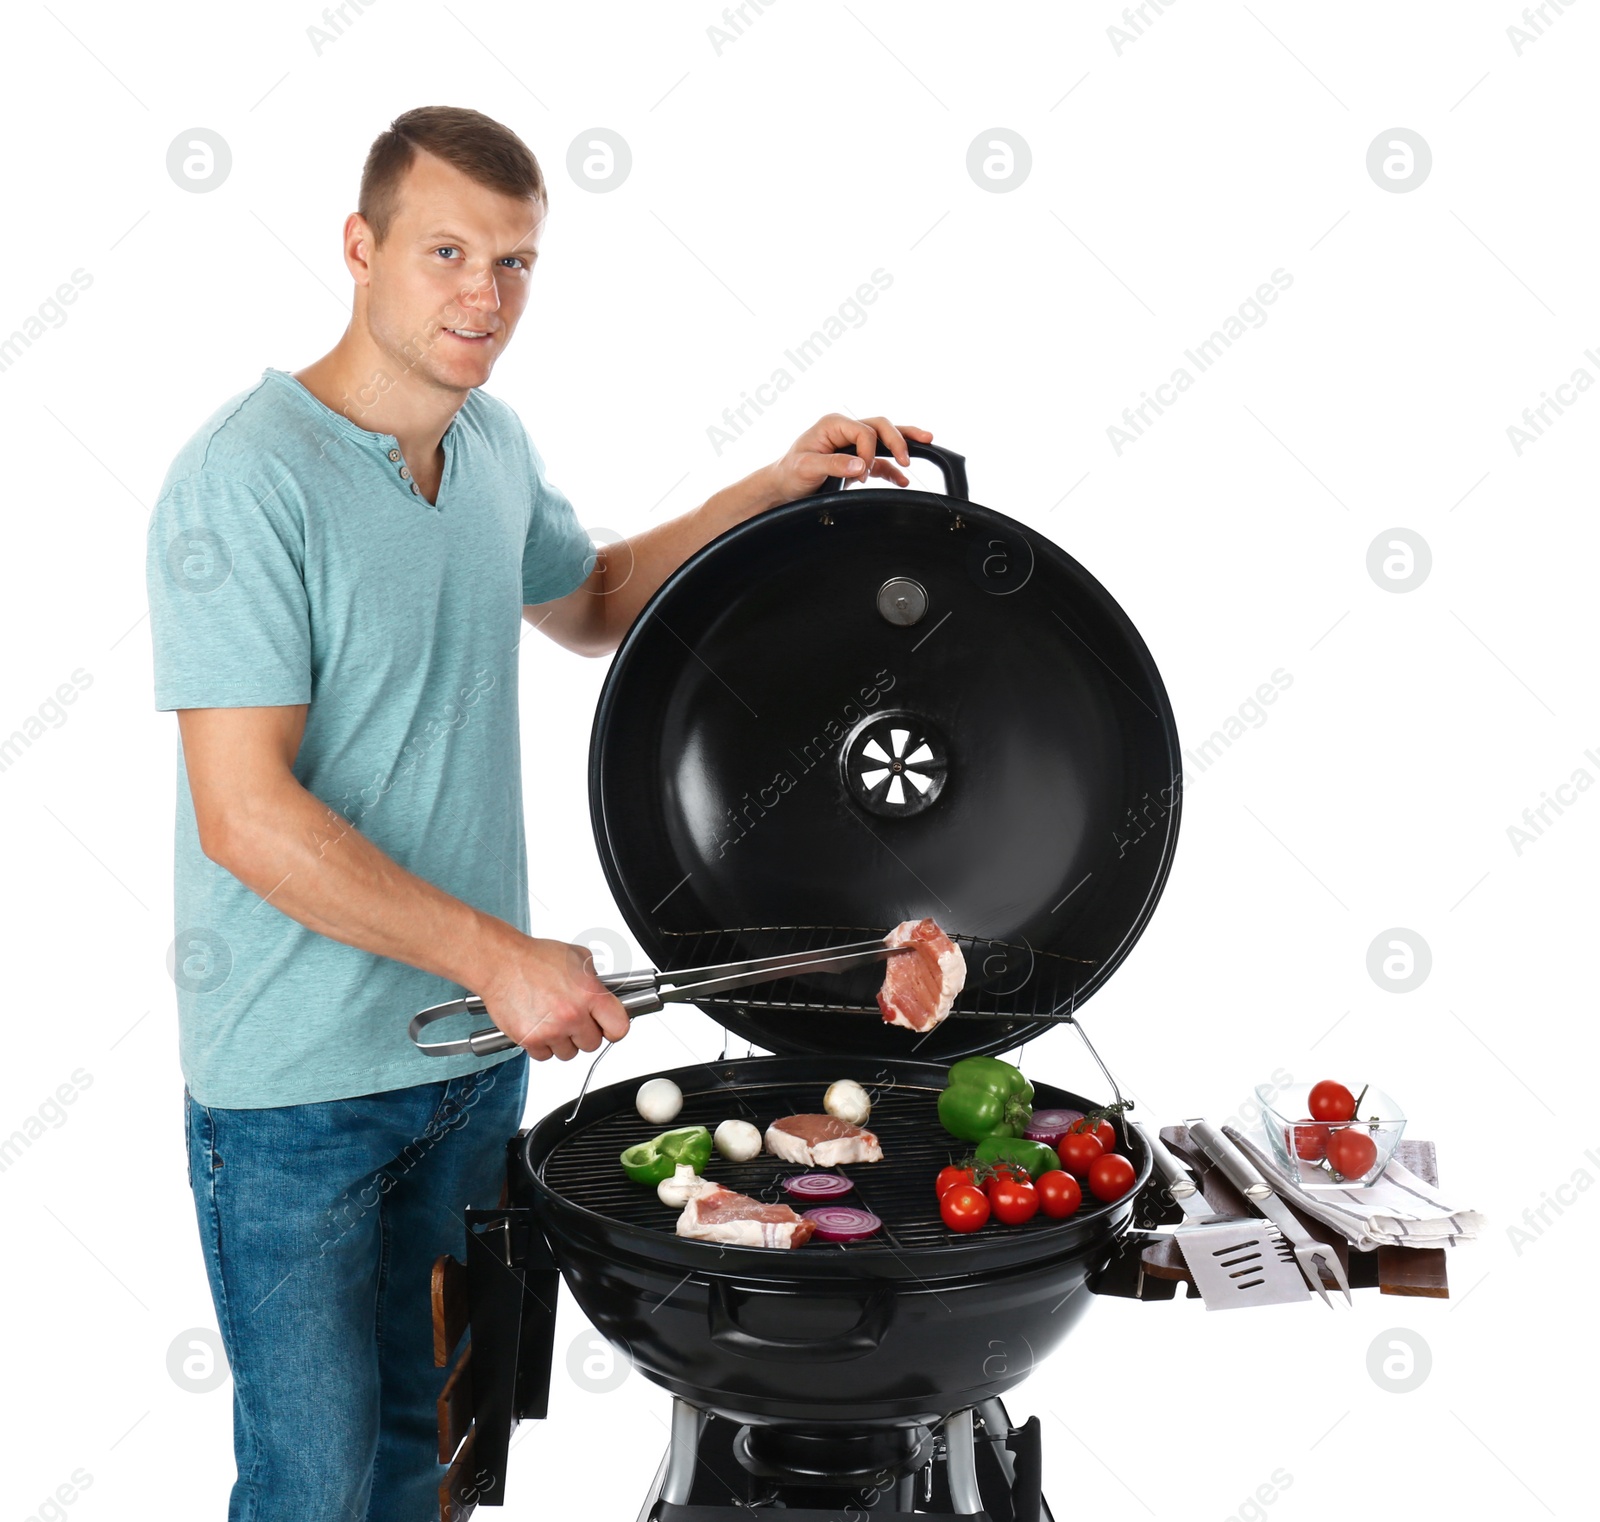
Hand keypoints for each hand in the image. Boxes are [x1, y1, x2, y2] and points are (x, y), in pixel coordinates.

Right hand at [475, 935, 630, 1061]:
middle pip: (593, 1044)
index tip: (608, 1026)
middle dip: (585, 1033)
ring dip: (563, 1041)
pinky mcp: (530, 1040)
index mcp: (589, 994)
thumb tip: (604, 994)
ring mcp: (551, 1030)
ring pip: (569, 1053)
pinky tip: (539, 1025)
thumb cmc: (535, 958)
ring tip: (553, 1020)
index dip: (614, 1028)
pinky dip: (542, 1045)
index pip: (619, 1028)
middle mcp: (572, 1015)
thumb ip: (595, 979)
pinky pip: (545, 1055)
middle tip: (574, 1019)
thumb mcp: (578, 957)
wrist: (501, 963)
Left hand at [764, 414, 933, 505]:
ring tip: (927, 442)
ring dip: (904, 442)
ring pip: (885, 438)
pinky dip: (892, 469)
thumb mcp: (807, 468)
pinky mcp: (855, 460)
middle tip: (907, 458)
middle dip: (898, 439)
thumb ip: (834, 464)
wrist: (782, 488)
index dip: (869, 452)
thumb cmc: (789, 474)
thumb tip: (860, 465)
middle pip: (880, 426)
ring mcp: (852, 444)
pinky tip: (903, 479)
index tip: (861, 474)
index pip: (864, 431)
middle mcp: (844, 429)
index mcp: (833, 424)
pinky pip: (880, 461)